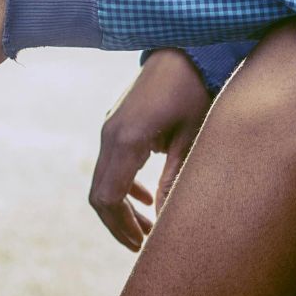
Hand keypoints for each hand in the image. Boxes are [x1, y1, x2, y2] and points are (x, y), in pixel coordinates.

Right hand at [90, 49, 211, 249]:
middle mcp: (110, 135)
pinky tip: (146, 197)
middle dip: (120, 224)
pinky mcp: (117, 123)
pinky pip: (111, 164)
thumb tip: (165, 217)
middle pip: (100, 194)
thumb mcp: (192, 137)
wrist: (184, 49)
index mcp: (126, 140)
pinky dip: (125, 186)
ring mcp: (109, 128)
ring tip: (148, 228)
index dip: (122, 227)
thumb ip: (175, 177)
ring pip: (104, 180)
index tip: (143, 246)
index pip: (108, 198)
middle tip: (144, 245)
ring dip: (123, 207)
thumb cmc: (195, 91)